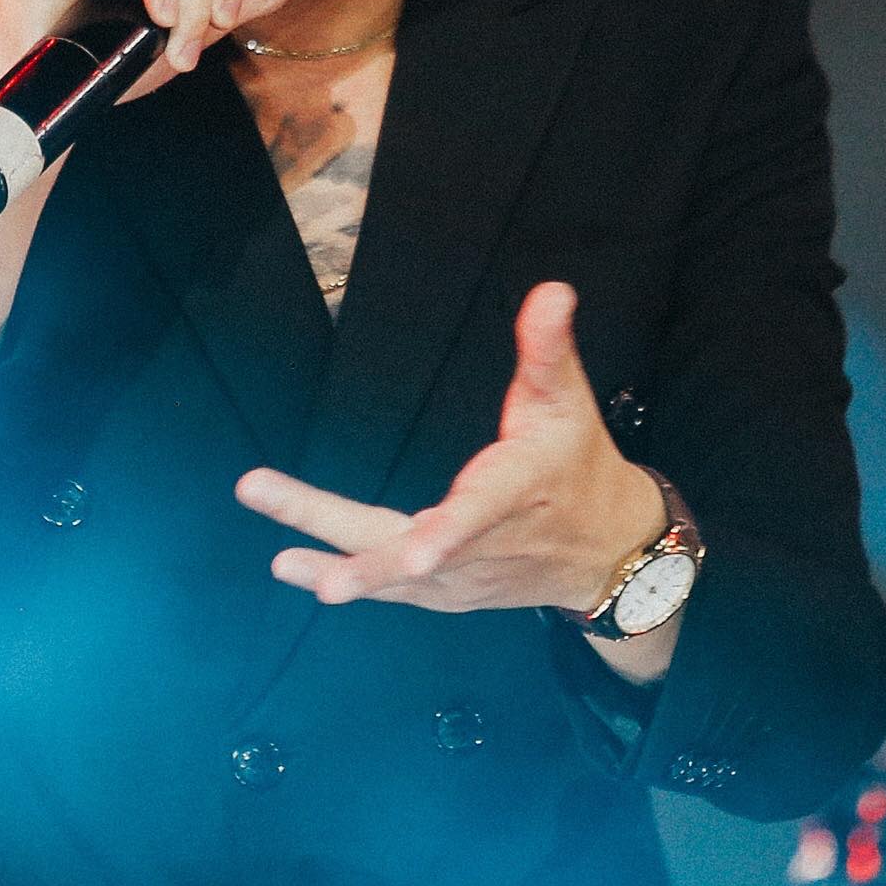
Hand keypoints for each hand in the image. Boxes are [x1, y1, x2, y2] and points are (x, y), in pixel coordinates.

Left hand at [235, 281, 666, 614]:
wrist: (608, 551)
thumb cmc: (578, 466)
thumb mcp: (569, 403)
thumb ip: (548, 349)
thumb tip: (552, 291)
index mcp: (515, 494)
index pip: (479, 513)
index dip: (446, 534)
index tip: (414, 556)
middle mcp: (483, 548)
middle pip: (405, 549)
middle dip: (343, 545)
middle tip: (277, 536)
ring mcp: (462, 578)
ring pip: (391, 576)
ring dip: (334, 568)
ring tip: (282, 563)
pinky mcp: (449, 594)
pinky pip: (394, 591)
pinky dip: (352, 581)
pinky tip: (301, 570)